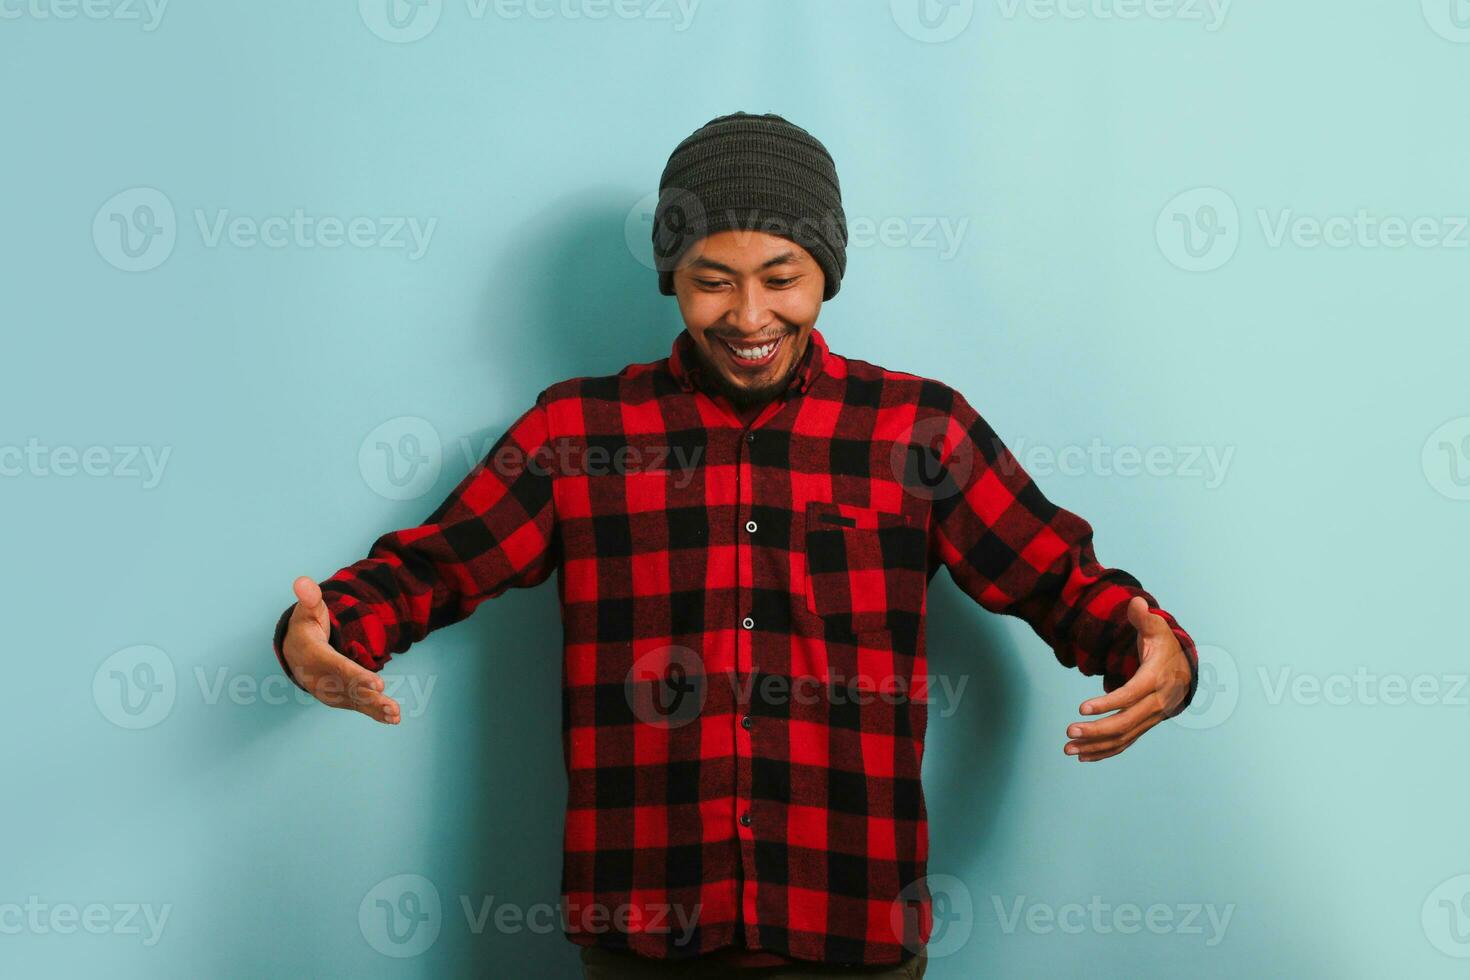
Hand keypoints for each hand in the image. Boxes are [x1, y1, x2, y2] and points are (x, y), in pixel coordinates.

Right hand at [281, 575, 401, 724]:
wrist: (295, 653)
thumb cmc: (306, 628)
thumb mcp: (307, 611)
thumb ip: (310, 599)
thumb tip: (303, 582)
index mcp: (315, 656)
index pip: (338, 667)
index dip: (357, 676)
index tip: (377, 683)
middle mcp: (320, 679)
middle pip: (349, 688)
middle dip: (369, 697)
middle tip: (390, 705)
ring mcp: (329, 691)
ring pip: (354, 700)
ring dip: (375, 709)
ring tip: (395, 715)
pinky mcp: (339, 697)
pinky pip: (357, 706)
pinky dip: (374, 713)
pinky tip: (392, 719)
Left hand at [1063, 596, 1189, 761]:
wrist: (1184, 669)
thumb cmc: (1163, 645)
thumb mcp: (1156, 628)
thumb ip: (1144, 617)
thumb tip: (1136, 602)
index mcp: (1156, 680)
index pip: (1131, 695)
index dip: (1108, 703)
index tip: (1082, 708)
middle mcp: (1156, 703)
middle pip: (1125, 722)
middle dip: (1096, 730)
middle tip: (1069, 731)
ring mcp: (1151, 718)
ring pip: (1123, 737)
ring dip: (1095, 745)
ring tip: (1068, 748)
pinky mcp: (1144, 726)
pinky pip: (1125, 743)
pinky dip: (1105, 752)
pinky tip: (1083, 756)